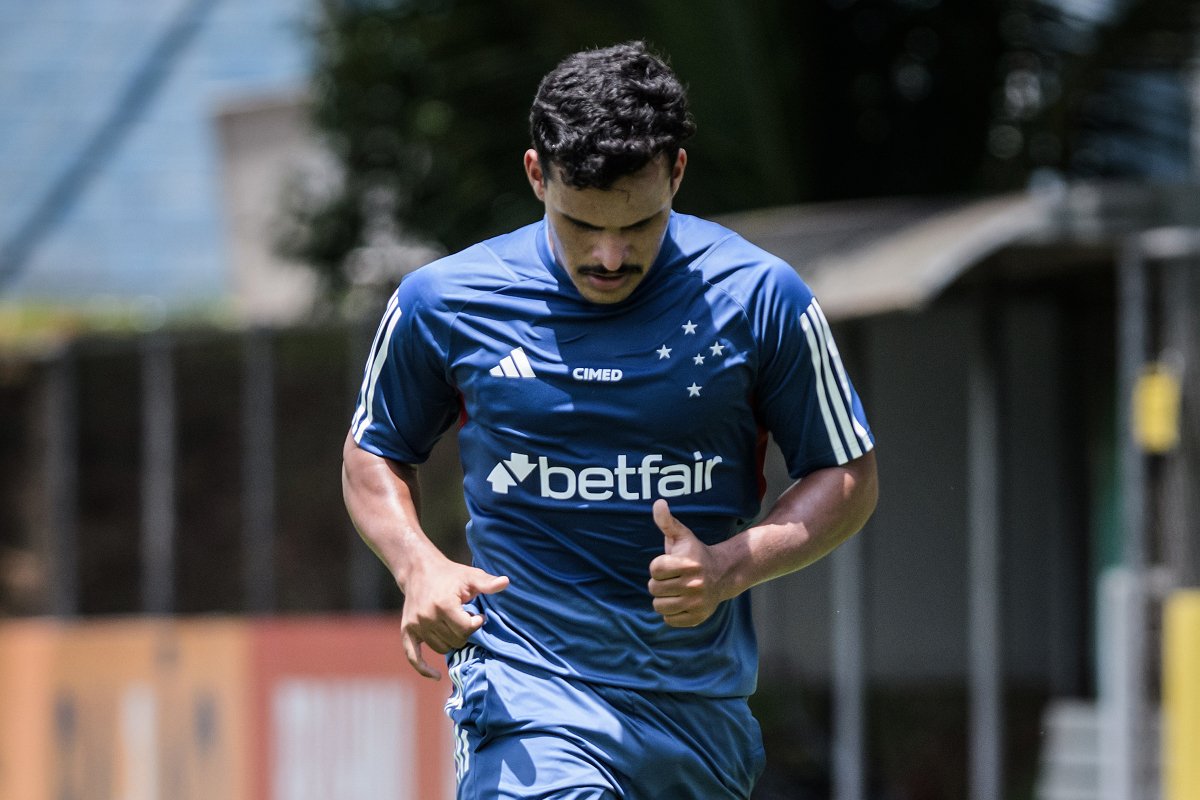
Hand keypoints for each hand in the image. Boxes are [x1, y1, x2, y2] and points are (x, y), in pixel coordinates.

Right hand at [399, 559, 507, 679]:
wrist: (419, 570)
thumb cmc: (450, 574)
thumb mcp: (471, 576)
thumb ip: (487, 583)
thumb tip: (506, 582)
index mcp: (443, 604)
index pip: (466, 628)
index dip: (476, 623)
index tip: (477, 615)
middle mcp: (428, 617)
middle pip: (456, 640)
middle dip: (465, 632)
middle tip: (466, 619)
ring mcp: (416, 625)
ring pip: (442, 648)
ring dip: (451, 641)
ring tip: (454, 625)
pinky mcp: (407, 631)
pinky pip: (414, 656)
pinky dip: (424, 669)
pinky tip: (437, 676)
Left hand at [647, 499, 724, 626]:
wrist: (722, 573)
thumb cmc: (694, 553)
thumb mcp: (681, 535)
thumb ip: (666, 521)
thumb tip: (658, 503)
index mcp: (688, 563)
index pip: (654, 569)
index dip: (658, 566)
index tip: (670, 564)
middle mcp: (694, 584)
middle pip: (653, 589)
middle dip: (659, 583)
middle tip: (673, 578)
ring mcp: (697, 602)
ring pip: (659, 606)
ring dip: (663, 598)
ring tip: (675, 590)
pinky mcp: (698, 617)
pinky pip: (669, 620)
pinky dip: (671, 612)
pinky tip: (682, 601)